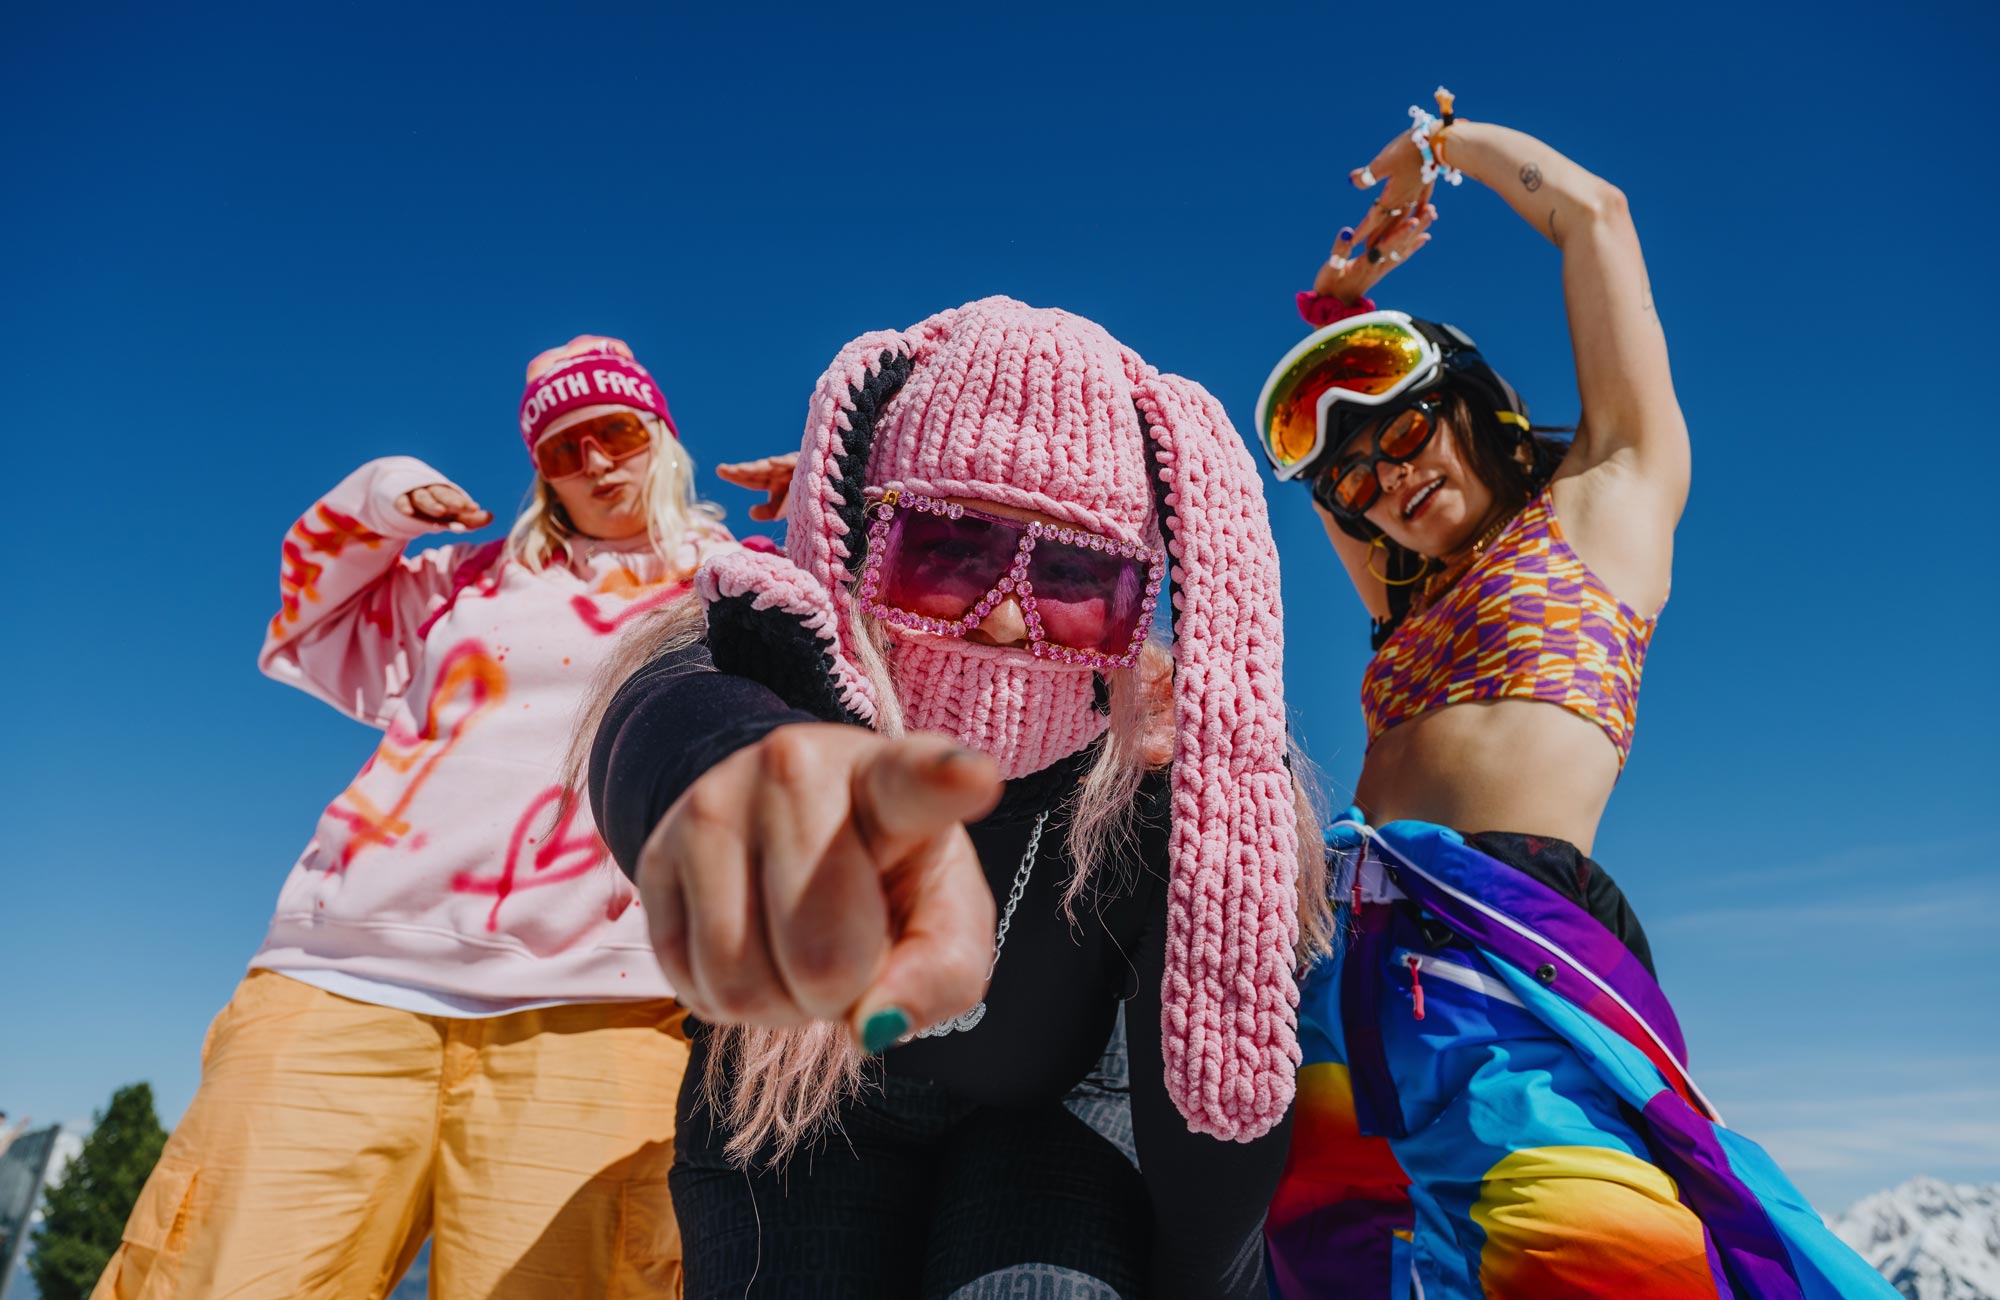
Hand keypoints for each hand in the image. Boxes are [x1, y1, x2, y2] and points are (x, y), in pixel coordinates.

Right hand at [395, 483, 492, 531]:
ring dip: (432, 503)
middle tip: (461, 507)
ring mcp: (413, 496)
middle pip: (442, 495)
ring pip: (423, 498)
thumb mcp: (450, 515)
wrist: (402, 495)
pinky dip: (403, 504)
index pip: (457, 498)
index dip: (465, 504)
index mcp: (446, 495)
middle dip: (452, 501)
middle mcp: (431, 493)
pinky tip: (407, 511)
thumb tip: (491, 517)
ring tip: (440, 511)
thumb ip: (470, 519)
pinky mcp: (398, 500)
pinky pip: (400, 501)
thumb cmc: (433, 508)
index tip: (475, 509)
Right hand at [635, 724, 1004, 1051]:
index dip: (946, 780)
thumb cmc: (887, 878)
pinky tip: (749, 949)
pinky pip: (687, 986)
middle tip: (847, 949)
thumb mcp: (941, 919)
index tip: (973, 777)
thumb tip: (874, 1027)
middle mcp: (795, 770)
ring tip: (794, 950)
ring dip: (777, 1006)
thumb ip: (939, 975)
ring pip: (739, 983)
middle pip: (820, 955)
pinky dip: (726, 1003)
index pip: (916, 780)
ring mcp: (713, 805)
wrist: (782, 826)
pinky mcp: (654, 852)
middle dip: (838, 992)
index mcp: (891, 779)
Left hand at [716, 453, 798, 521]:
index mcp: (770, 481)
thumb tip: (750, 512)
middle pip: (755, 471)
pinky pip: (793, 463)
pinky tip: (772, 462)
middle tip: (723, 470)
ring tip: (739, 469)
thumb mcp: (784, 509)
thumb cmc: (805, 500)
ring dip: (756, 468)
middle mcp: (778, 472)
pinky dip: (783, 463)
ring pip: (770, 467)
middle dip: (740, 471)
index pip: (750, 479)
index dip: (736, 475)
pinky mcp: (804, 464)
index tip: (720, 470)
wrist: (828, 494)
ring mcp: (790, 467)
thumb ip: (768, 511)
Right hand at [1312, 201, 1437, 300]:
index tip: (1413, 221)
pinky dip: (1413, 245)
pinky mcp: (1382, 269)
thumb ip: (1338, 251)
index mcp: (1366, 264)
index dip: (1399, 234)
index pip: (1386, 247)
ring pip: (1404, 248)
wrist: (1334, 307)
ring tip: (1431, 216)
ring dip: (1418, 232)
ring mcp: (1382, 268)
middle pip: (1401, 245)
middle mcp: (1379, 266)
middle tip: (1430, 211)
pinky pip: (1401, 256)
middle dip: (1416, 228)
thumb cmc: (1329, 287)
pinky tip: (1423, 237)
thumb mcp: (1329, 269)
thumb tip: (1347, 231)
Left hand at [1350, 122, 1437, 236]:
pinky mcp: (1427, 184)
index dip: (1363, 230)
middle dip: (1379, 236)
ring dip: (1397, 230)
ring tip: (1392, 240)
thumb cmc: (1409, 149)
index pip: (1374, 218)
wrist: (1439, 141)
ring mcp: (1418, 192)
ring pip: (1405, 217)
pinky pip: (1423, 203)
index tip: (1353, 243)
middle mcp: (1406, 199)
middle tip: (1368, 251)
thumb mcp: (1383, 161)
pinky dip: (1421, 211)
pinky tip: (1427, 214)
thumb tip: (1353, 181)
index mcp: (1392, 196)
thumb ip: (1368, 175)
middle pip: (1390, 222)